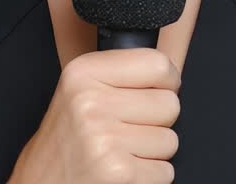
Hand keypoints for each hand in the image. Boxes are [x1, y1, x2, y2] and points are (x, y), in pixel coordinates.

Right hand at [8, 48, 181, 183]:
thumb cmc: (65, 145)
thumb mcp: (79, 93)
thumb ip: (120, 77)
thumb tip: (170, 72)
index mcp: (82, 74)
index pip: (157, 64)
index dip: (166, 83)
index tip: (153, 94)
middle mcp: (90, 102)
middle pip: (169, 104)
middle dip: (157, 123)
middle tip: (126, 132)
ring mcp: (104, 138)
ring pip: (170, 140)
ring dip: (153, 154)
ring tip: (121, 154)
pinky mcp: (118, 172)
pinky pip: (165, 171)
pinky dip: (150, 177)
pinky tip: (123, 173)